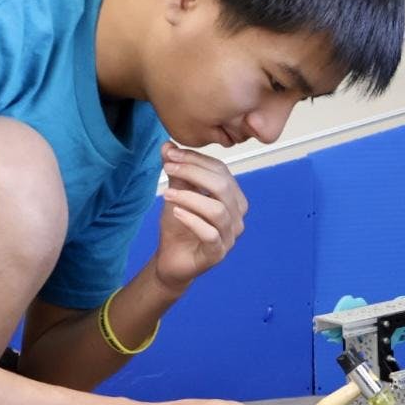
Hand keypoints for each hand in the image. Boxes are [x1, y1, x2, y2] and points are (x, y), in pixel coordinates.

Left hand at [155, 142, 248, 291]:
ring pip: (217, 210)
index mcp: (233, 199)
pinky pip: (210, 234)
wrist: (172, 260)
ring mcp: (230, 236)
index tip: (170, 154)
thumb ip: (176, 172)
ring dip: (189, 197)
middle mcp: (237, 217)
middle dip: (193, 173)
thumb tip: (168, 144)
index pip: (221, 171)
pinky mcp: (217, 253)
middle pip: (222, 187)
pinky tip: (176, 213)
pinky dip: (191, 220)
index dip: (196, 160)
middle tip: (168, 168)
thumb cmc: (179, 227)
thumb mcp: (176, 194)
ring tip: (167, 194)